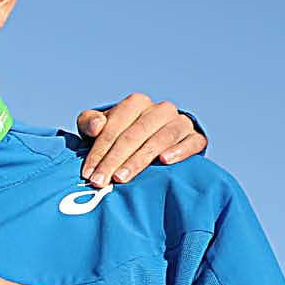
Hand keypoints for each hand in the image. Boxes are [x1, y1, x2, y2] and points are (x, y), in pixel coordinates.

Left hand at [74, 94, 202, 185]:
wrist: (153, 140)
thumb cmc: (119, 135)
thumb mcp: (98, 127)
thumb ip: (89, 122)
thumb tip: (97, 126)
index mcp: (135, 103)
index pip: (114, 128)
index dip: (98, 151)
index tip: (88, 173)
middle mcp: (159, 109)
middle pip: (134, 136)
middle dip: (114, 160)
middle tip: (100, 182)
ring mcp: (180, 122)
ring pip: (159, 140)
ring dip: (139, 160)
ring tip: (121, 178)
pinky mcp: (196, 137)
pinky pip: (191, 142)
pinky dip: (179, 151)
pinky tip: (164, 161)